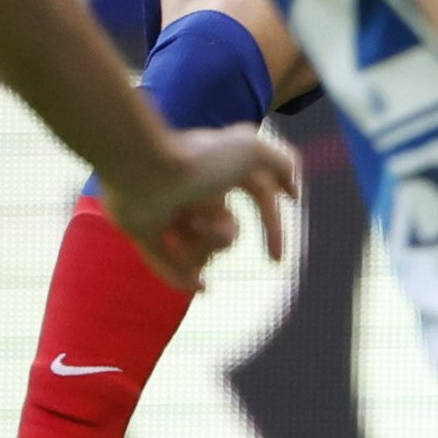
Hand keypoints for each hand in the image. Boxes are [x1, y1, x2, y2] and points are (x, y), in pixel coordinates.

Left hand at [97, 121, 298, 289]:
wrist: (144, 168)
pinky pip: (165, 263)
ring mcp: (170, 212)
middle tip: (205, 225)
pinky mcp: (144, 230)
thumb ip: (282, 163)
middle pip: (227, 235)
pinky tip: (201, 287)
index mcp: (224, 171)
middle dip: (221, 237)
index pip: (260, 201)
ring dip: (197, 245)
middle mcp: (198, 191)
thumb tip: (293, 190)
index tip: (277, 260)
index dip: (273, 228)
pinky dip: (180, 277)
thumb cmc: (197, 159)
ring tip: (183, 227)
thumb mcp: (252, 150)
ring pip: (198, 250)